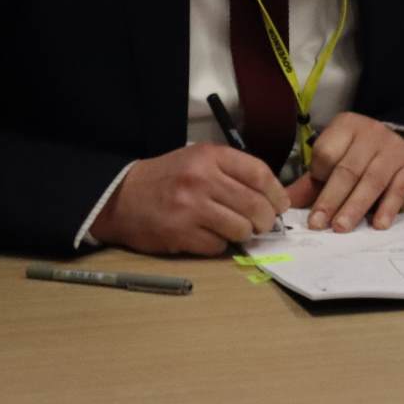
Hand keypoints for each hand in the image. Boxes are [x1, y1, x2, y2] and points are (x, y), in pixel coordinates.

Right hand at [89, 144, 290, 254]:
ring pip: (240, 229)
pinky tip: (210, 235)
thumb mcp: (198, 159)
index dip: (277, 193)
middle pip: (255, 205)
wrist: (121, 196)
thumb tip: (270, 197)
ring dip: (244, 234)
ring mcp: (190, 208)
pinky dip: (219, 245)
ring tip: (236, 230)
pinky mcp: (180, 234)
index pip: (259, 174)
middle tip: (263, 224)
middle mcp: (201, 180)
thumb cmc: (167, 178)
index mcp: (209, 157)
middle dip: (266, 220)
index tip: (282, 205)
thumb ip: (232, 172)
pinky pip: (217, 246)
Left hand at [284, 112, 403, 232]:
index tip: (313, 199)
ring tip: (341, 227)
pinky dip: (387, 207)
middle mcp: (370, 132)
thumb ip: (310, 183)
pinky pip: (398, 188)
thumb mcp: (334, 162)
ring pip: (371, 180)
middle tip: (318, 224)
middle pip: (347, 169)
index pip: (326, 152)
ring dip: (355, 206)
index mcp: (345, 126)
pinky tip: (377, 224)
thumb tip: (283, 205)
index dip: (318, 176)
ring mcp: (393, 146)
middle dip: (331, 199)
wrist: (399, 144)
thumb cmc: (359, 157)